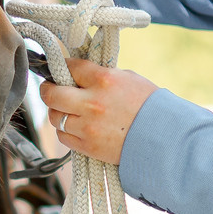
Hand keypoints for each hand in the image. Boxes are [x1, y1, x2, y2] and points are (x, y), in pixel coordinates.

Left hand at [39, 60, 158, 165]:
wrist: (164, 139)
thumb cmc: (150, 105)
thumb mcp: (128, 79)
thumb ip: (101, 75)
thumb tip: (78, 74)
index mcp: (104, 79)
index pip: (69, 67)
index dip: (61, 68)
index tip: (59, 70)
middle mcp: (91, 102)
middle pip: (51, 94)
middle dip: (48, 90)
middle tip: (50, 89)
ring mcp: (88, 126)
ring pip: (55, 116)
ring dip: (58, 112)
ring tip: (68, 110)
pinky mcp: (88, 146)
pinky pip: (63, 136)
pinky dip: (66, 130)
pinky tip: (76, 126)